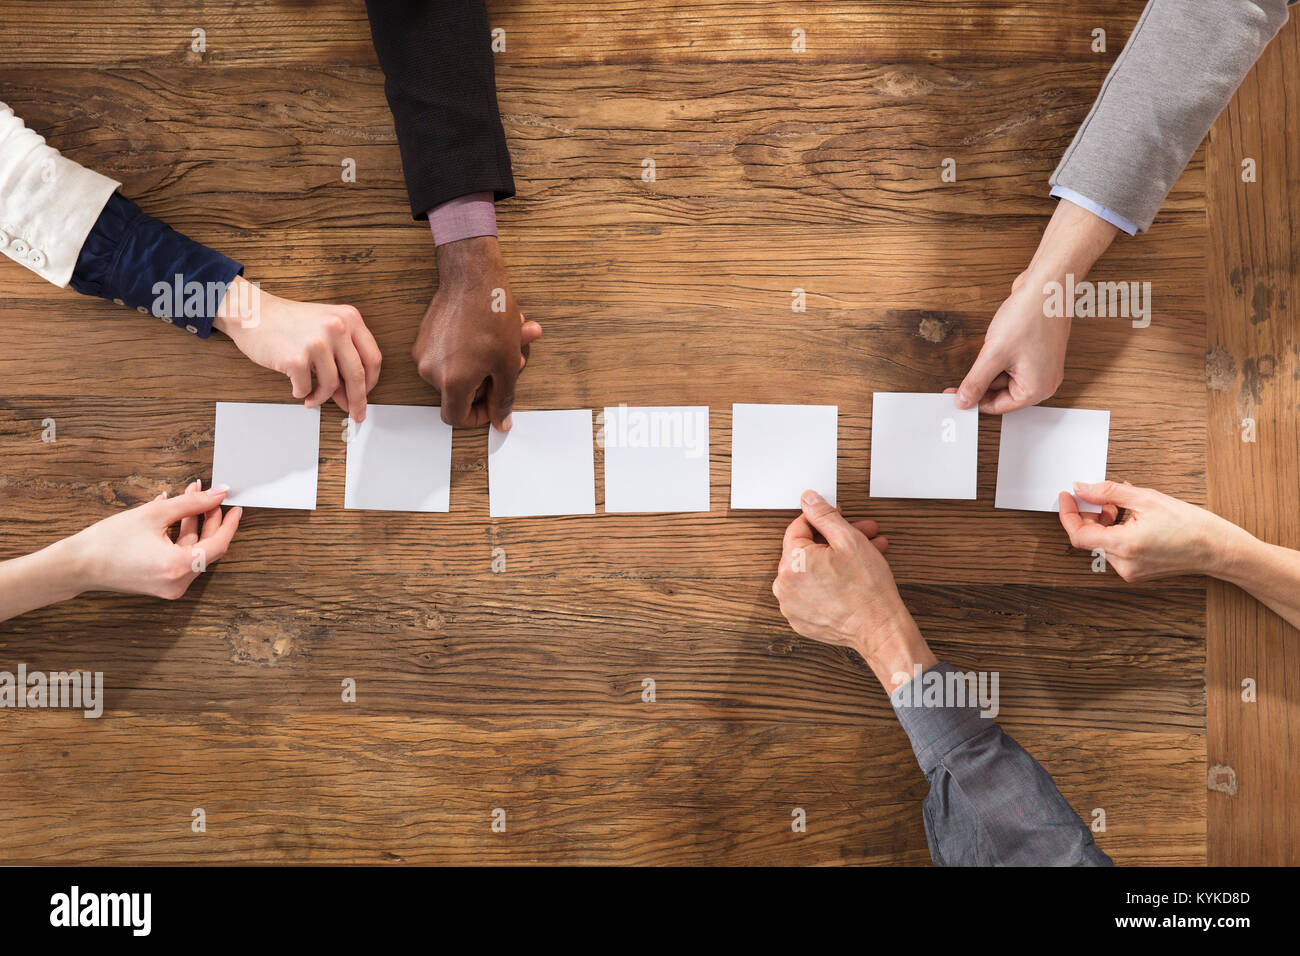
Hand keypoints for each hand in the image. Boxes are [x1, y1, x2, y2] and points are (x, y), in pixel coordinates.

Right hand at [68, 481, 241, 598]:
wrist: (77, 565)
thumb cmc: (109, 541)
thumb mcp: (154, 514)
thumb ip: (191, 503)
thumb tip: (217, 494)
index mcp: (178, 567)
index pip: (219, 544)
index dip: (228, 523)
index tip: (235, 506)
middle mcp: (178, 582)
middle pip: (207, 547)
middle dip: (209, 518)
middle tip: (207, 495)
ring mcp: (170, 586)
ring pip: (193, 551)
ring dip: (193, 524)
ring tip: (189, 497)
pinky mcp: (162, 584)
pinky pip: (180, 557)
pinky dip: (180, 537)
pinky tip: (173, 514)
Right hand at [215, 275, 382, 421]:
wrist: (253, 313)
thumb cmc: (288, 321)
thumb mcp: (326, 326)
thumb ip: (343, 354)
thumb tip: (351, 393)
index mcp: (349, 318)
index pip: (373, 358)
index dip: (371, 382)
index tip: (366, 395)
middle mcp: (337, 327)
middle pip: (358, 375)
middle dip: (357, 400)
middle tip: (355, 413)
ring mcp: (317, 343)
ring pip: (332, 385)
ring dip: (322, 397)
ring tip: (313, 397)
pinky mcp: (297, 358)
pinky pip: (307, 388)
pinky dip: (303, 393)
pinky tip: (298, 388)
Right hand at [414, 236, 542, 429]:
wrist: (472, 277)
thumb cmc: (491, 317)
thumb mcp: (507, 364)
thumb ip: (503, 398)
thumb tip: (501, 422)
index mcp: (452, 382)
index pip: (457, 418)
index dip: (478, 416)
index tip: (494, 403)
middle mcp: (431, 371)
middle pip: (460, 393)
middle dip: (490, 380)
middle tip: (514, 362)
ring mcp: (424, 353)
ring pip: (457, 372)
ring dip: (485, 362)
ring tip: (508, 341)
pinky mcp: (424, 338)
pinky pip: (448, 355)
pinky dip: (470, 351)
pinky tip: (489, 333)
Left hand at [772, 491, 935, 689]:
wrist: (880, 630)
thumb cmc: (867, 589)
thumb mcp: (849, 540)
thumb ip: (825, 515)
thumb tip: (808, 499)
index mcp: (791, 563)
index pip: (799, 527)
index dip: (823, 518)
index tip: (838, 516)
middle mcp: (784, 585)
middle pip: (807, 550)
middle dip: (836, 540)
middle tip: (863, 535)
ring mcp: (791, 605)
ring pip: (810, 571)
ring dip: (835, 560)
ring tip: (865, 557)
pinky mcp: (800, 619)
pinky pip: (810, 592)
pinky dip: (827, 582)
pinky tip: (851, 577)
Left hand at [949, 277, 1069, 413]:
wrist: (1047, 287)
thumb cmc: (1029, 317)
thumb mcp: (993, 355)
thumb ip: (975, 382)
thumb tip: (963, 400)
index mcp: (1037, 390)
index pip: (998, 406)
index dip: (973, 401)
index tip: (954, 397)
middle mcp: (1044, 382)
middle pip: (1002, 393)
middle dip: (982, 382)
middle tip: (961, 375)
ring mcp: (1043, 367)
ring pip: (1006, 377)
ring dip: (990, 368)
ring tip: (988, 348)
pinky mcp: (1039, 352)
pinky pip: (1013, 363)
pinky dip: (1000, 358)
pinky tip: (995, 343)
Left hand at [1058, 481, 1250, 581]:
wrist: (1218, 549)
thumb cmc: (1190, 524)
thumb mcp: (1146, 498)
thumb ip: (1108, 492)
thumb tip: (1081, 487)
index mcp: (1124, 546)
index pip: (1078, 533)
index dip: (1068, 513)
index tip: (1066, 496)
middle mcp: (1123, 564)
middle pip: (1090, 537)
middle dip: (1092, 514)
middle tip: (1107, 498)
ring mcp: (1130, 571)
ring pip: (1103, 542)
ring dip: (1106, 522)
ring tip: (1125, 507)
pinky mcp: (1137, 572)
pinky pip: (1116, 550)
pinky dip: (1117, 532)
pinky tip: (1133, 520)